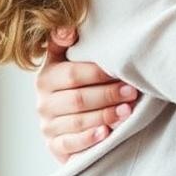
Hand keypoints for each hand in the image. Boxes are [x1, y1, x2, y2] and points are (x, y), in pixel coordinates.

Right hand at [35, 27, 138, 162]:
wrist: (69, 116)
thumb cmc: (77, 81)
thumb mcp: (67, 59)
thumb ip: (64, 42)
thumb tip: (67, 29)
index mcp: (46, 78)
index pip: (72, 75)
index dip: (99, 74)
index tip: (123, 73)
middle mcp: (43, 103)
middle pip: (78, 99)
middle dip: (108, 95)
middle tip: (132, 92)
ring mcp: (47, 126)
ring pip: (77, 122)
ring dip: (105, 116)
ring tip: (127, 111)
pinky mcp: (54, 146)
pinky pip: (70, 145)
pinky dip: (89, 139)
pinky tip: (107, 134)